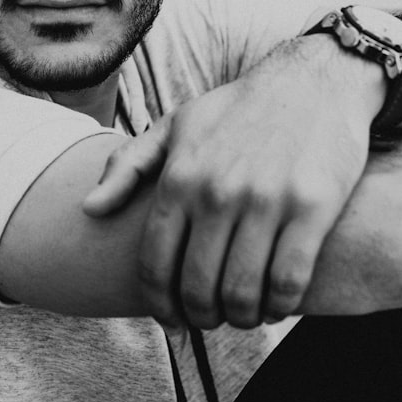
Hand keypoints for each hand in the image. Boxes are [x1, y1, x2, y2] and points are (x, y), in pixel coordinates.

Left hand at [84, 37, 382, 328]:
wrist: (313, 82)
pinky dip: (280, 306)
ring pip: (242, 292)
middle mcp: (216, 192)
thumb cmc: (238, 110)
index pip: (153, 265)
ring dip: (240, 318)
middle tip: (210, 320)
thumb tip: (88, 209)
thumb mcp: (175, 126)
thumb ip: (127, 166)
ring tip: (243, 315)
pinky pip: (289, 281)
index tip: (172, 319)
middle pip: (196, 287)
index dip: (159, 304)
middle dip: (200, 317)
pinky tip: (277, 304)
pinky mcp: (312, 207)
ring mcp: (264, 200)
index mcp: (179, 177)